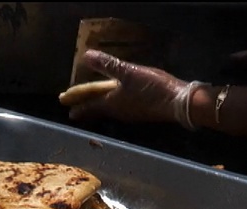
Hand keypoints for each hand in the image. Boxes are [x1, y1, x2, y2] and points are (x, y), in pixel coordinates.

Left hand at [66, 49, 190, 124]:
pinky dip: (116, 105)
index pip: (91, 106)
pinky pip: (124, 109)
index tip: (69, 111)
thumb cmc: (151, 87)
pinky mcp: (144, 112)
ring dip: (102, 107)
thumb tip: (86, 56)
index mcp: (112, 104)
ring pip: (112, 111)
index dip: (80, 107)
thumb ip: (108, 65)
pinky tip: (121, 100)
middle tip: (77, 111)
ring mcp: (133, 114)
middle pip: (100, 110)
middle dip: (89, 109)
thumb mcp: (128, 72)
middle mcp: (120, 112)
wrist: (177, 103)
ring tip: (97, 105)